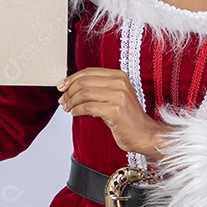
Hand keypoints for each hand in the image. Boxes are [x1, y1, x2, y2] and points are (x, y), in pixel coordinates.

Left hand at [56, 67, 174, 159]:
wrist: (145, 134)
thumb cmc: (127, 118)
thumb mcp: (114, 97)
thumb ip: (98, 89)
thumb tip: (72, 87)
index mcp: (119, 76)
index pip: (89, 71)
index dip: (72, 78)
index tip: (62, 86)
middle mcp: (120, 82)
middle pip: (84, 81)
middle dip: (69, 91)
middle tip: (63, 100)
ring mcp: (118, 96)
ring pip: (84, 93)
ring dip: (71, 101)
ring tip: (68, 108)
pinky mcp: (115, 110)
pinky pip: (88, 107)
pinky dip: (77, 110)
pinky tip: (75, 113)